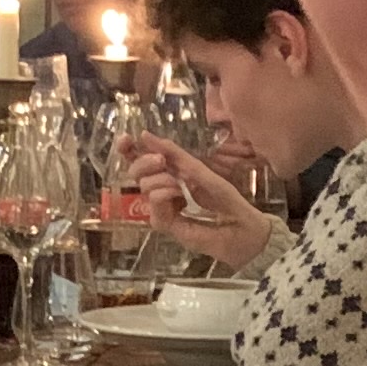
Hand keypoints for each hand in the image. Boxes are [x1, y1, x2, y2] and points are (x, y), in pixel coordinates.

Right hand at [120, 135, 276, 269]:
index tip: (124, 140)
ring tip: (180, 186)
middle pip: (137, 172)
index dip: (130, 149)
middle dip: (144, 162)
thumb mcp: (201, 171)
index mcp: (172, 174)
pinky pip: (153, 203)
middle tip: (161, 161)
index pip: (142, 160)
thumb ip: (175, 155)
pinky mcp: (165, 224)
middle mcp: (163, 190)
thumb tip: (145, 135)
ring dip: (161, 180)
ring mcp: (163, 208)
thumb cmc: (227, 200)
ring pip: (144, 186)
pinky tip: (180, 199)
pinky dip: (164, 195)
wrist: (242, 229)